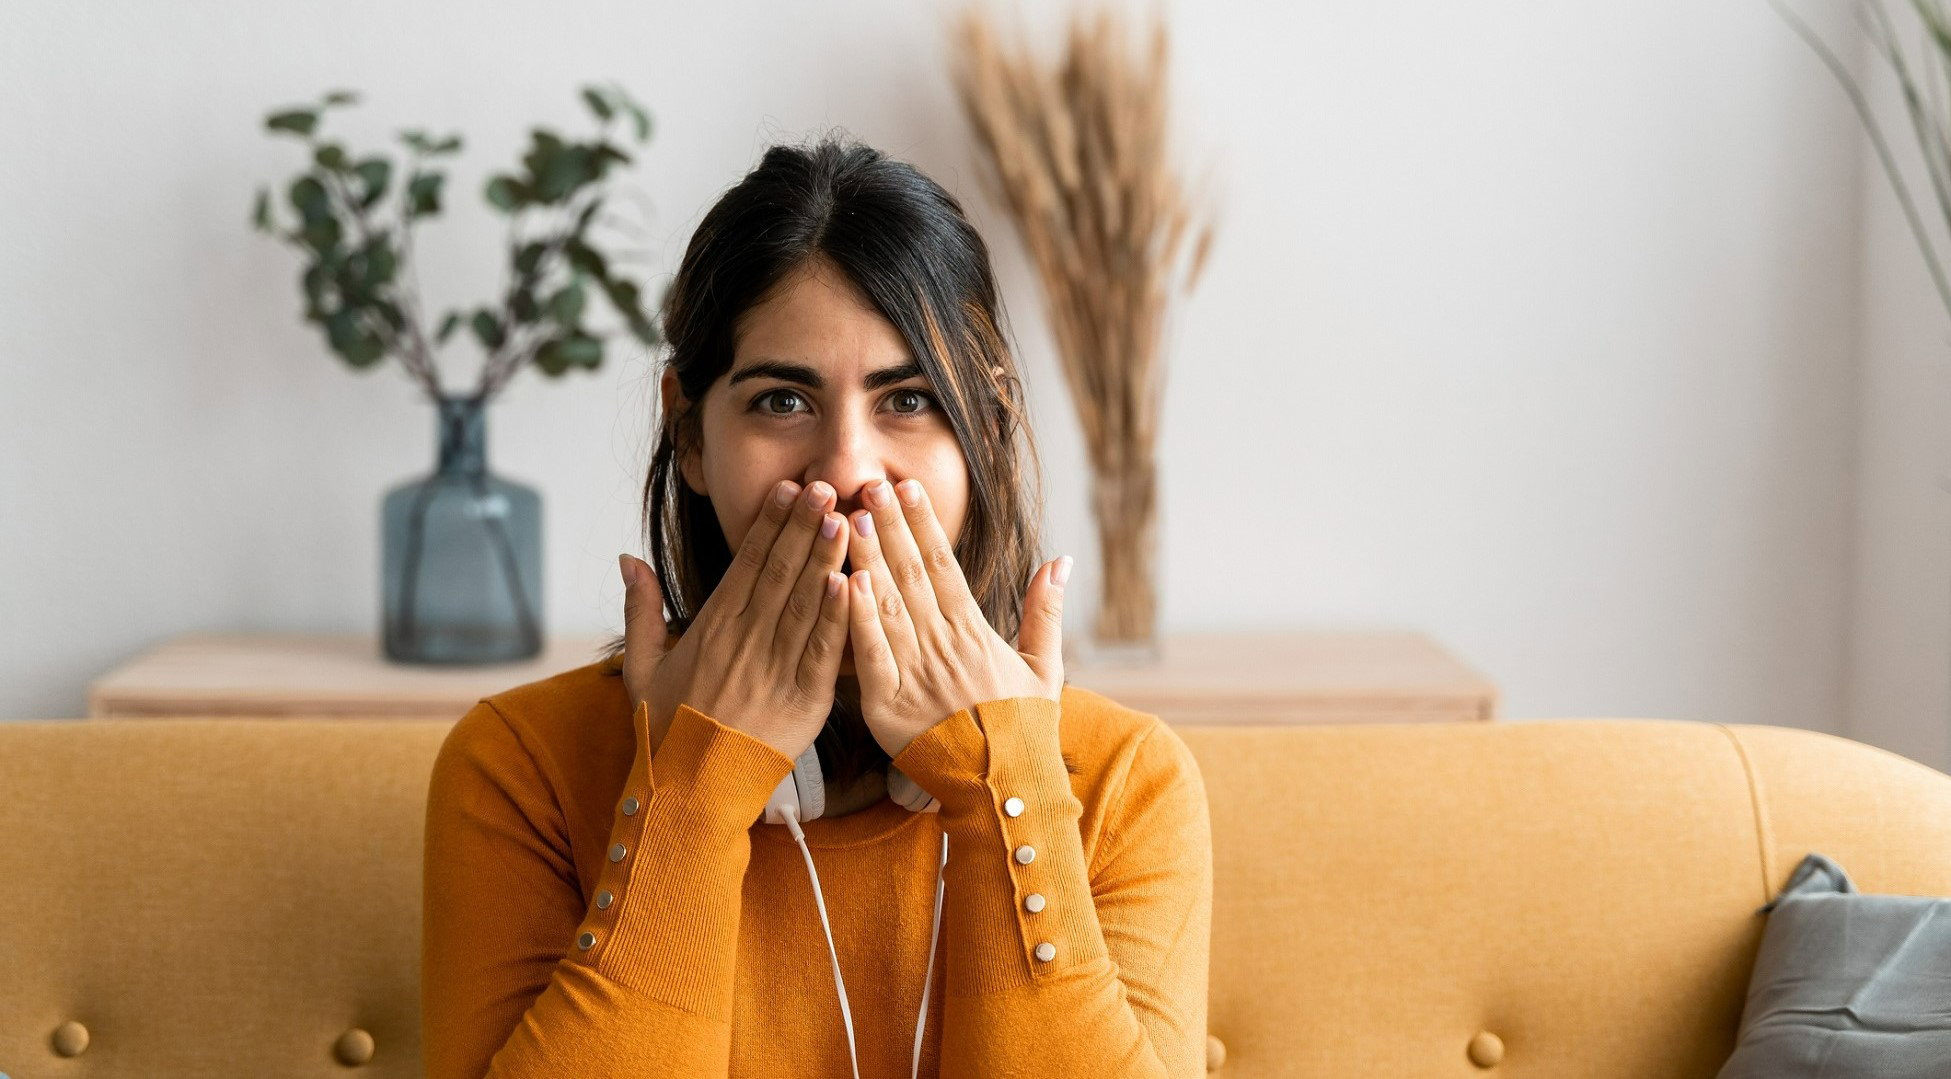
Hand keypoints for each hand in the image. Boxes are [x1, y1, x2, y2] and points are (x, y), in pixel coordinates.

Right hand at [619, 478, 852, 759]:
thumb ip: (639, 610)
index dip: (769, 523)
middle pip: (780, 572)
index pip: (746, 564)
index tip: (788, 487)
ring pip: (804, 603)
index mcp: (712, 628)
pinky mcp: (803, 700)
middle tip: (823, 484)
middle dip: (803, 526)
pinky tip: (849, 583)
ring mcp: (774, 669)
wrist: (689, 791)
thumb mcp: (641, 668)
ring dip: (825, 559)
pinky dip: (836, 616)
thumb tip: (628, 558)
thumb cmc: (666, 732)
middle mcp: (744, 641)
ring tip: (844, 518)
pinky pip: (822, 651)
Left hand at [842, 476, 1069, 757]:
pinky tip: (845, 583)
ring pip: (887, 606)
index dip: (924, 524)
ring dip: (867, 559)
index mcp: (975, 634)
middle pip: (912, 576)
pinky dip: (859, 619)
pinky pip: (872, 656)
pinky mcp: (889, 707)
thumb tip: (1060, 559)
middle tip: (868, 483)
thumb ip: (1046, 612)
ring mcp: (916, 676)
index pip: (944, 566)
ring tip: (848, 519)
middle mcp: (945, 648)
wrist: (1005, 794)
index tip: (906, 487)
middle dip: (889, 527)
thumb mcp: (1044, 670)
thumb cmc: (1022, 733)